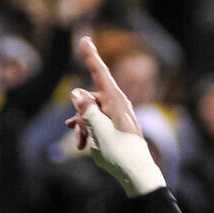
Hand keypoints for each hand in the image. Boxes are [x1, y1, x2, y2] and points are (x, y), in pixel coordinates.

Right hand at [66, 37, 165, 197]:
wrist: (136, 173)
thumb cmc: (118, 151)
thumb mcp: (96, 129)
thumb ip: (85, 108)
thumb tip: (77, 92)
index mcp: (115, 100)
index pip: (99, 72)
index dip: (90, 56)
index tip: (84, 39)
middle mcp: (118, 104)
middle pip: (90, 98)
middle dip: (79, 114)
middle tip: (78, 135)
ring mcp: (118, 115)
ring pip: (91, 112)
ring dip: (82, 126)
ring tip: (80, 144)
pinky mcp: (117, 126)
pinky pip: (98, 122)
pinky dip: (89, 131)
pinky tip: (83, 146)